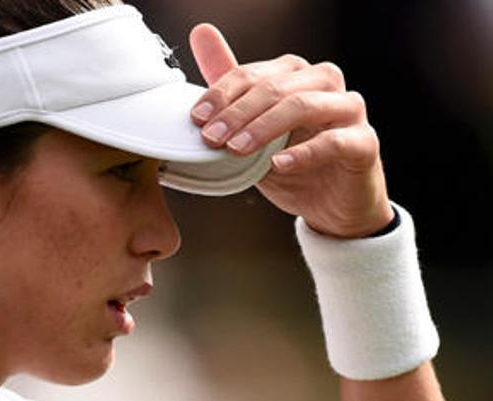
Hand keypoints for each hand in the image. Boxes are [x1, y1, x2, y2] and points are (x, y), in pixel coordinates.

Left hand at [188, 24, 393, 237]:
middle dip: (237, 112)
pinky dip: (303, 153)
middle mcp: (324, 83)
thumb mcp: (251, 130)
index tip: (197, 118)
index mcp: (295, 74)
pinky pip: (334, 141)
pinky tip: (278, 165)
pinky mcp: (364, 143)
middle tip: (211, 136)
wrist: (327, 206)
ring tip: (236, 149)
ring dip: (263, 127)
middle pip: (275, 87)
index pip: (252, 74)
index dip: (221, 94)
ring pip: (303, 106)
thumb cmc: (289, 162)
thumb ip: (229, 88)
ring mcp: (348, 110)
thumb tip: (200, 33)